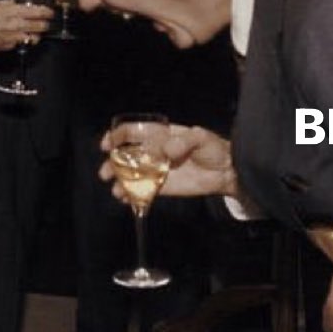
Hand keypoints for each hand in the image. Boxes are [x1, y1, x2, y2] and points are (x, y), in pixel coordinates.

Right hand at [0, 0, 54, 52]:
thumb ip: (6, 2)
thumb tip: (13, 1)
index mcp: (12, 11)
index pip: (38, 12)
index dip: (47, 12)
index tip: (50, 12)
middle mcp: (16, 24)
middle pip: (41, 26)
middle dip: (46, 24)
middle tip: (46, 23)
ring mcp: (14, 37)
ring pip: (34, 38)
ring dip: (36, 35)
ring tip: (35, 32)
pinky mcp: (9, 46)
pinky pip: (21, 44)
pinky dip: (22, 41)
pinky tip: (19, 37)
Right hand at [99, 124, 238, 198]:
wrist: (226, 171)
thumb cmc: (213, 148)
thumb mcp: (201, 137)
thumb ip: (184, 141)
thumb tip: (168, 150)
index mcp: (160, 135)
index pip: (133, 132)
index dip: (118, 136)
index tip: (108, 145)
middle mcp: (153, 152)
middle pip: (126, 155)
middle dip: (113, 163)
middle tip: (106, 172)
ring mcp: (156, 170)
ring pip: (131, 174)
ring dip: (120, 181)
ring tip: (116, 190)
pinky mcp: (161, 187)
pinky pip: (142, 191)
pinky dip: (132, 195)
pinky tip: (126, 199)